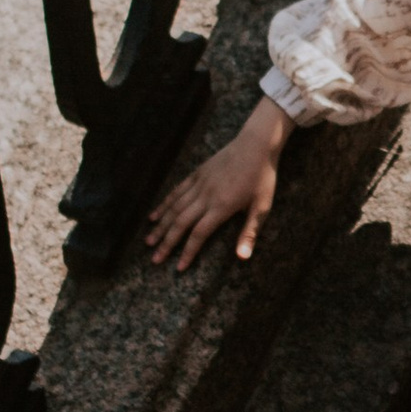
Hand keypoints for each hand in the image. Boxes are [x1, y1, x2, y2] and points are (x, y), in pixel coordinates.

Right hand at [145, 97, 292, 271]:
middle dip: (166, 243)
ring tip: (148, 241)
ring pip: (174, 208)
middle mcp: (205, 196)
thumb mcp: (262, 207)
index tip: (178, 267)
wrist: (255, 144)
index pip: (199, 234)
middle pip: (180, 223)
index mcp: (221, 207)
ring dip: (160, 226)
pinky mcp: (196, 174)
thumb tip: (242, 257)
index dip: (187, 252)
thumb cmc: (262, 177)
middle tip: (154, 259)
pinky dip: (163, 205)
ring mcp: (198, 184)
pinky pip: (176, 192)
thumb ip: (249, 232)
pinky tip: (154, 215)